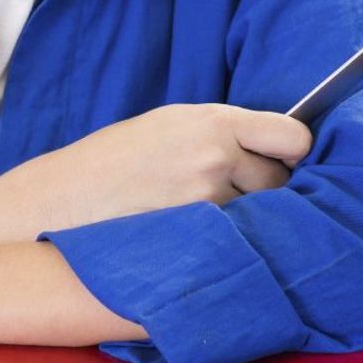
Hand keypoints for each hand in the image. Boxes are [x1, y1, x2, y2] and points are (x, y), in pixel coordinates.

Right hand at [15, 103, 312, 229]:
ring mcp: (209, 201)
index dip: (295, 151)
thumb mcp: (170, 125)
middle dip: (268, 188)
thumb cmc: (116, 159)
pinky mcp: (199, 237)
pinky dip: (230, 240)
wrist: (67, 199)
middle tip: (238, 192)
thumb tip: (269, 145)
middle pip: (281, 180)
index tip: (291, 159)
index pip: (292, 136)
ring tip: (210, 215)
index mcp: (212, 122)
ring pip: (261, 215)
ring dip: (249, 218)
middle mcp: (216, 157)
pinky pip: (237, 240)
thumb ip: (221, 131)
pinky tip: (206, 237)